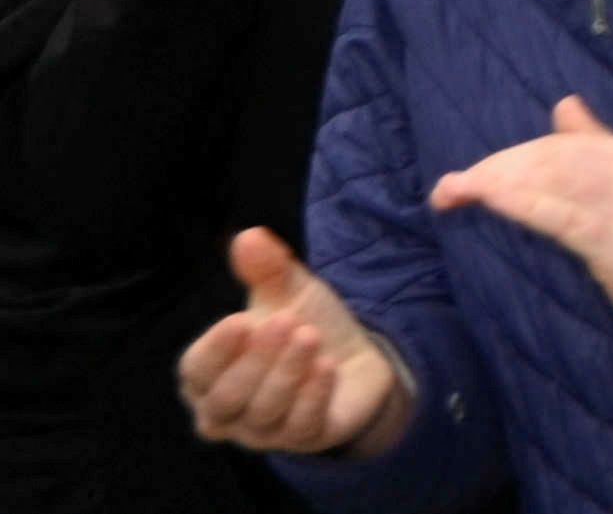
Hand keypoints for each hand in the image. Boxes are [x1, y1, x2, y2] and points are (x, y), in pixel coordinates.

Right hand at [181, 229, 407, 458]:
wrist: (354, 358)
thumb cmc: (301, 325)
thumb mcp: (287, 292)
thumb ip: (266, 269)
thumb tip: (248, 236)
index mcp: (209, 376)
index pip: (195, 372)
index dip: (215, 349)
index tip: (241, 319)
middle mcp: (226, 412)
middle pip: (225, 400)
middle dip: (254, 361)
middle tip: (285, 321)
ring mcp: (263, 432)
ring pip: (263, 413)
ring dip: (287, 373)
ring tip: (310, 336)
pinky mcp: (303, 439)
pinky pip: (300, 427)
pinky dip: (313, 396)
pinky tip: (327, 366)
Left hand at [429, 98, 612, 347]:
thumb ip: (602, 145)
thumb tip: (564, 105)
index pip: (562, 143)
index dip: (512, 154)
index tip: (472, 174)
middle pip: (550, 157)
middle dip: (494, 169)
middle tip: (450, 188)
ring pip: (550, 179)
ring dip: (493, 182)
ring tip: (452, 193)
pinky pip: (558, 214)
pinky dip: (518, 201)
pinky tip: (487, 199)